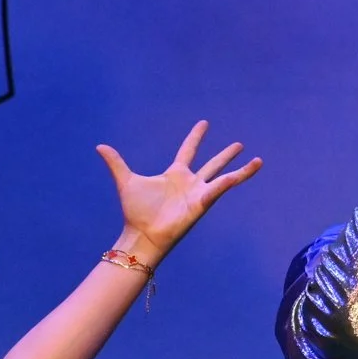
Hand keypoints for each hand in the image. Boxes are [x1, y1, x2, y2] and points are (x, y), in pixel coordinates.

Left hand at [97, 120, 261, 264]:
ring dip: (240, 169)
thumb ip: (116, 163)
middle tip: (239, 144)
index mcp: (174, 174)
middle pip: (212, 164)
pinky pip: (221, 188)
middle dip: (225, 154)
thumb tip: (99, 146)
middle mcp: (189, 183)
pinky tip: (248, 170)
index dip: (196, 137)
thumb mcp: (126, 181)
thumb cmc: (136, 212)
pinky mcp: (202, 203)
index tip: (204, 124)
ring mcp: (198, 193)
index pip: (188, 150)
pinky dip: (234, 179)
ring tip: (258, 160)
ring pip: (224, 177)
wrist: (142, 234)